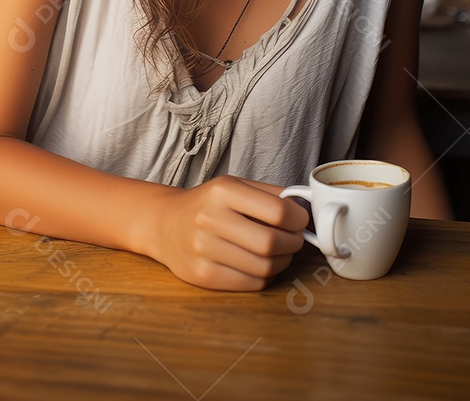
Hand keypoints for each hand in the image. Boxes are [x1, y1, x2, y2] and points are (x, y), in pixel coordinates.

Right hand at [149, 176, 308, 290]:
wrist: (164, 224)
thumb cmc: (207, 203)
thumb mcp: (233, 185)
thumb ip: (269, 194)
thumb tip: (305, 208)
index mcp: (222, 191)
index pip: (277, 211)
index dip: (298, 219)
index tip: (300, 220)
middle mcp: (210, 219)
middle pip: (271, 242)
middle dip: (292, 243)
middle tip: (293, 239)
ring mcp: (204, 250)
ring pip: (264, 267)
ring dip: (282, 262)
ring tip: (278, 253)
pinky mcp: (203, 276)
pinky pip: (251, 284)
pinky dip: (265, 277)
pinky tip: (262, 265)